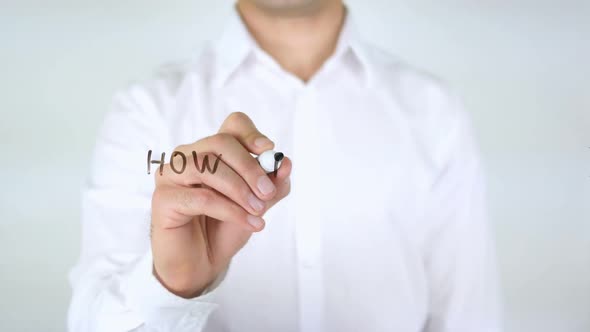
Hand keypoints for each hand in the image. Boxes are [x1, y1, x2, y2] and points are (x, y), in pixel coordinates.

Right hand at [150, 112, 291, 297]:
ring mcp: (171, 175)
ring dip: (239, 189)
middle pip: (221, 142)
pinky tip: (250, 223)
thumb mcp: (257, 205)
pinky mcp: (164, 199)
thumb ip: (273, 185)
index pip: (232, 125)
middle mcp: (189, 156)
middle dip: (249, 166)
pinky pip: (201, 197)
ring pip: (207, 166)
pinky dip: (230, 210)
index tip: (268, 151)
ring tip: (258, 211)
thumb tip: (286, 164)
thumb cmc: (225, 228)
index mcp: (212, 151)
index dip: (251, 134)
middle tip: (267, 192)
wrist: (202, 264)